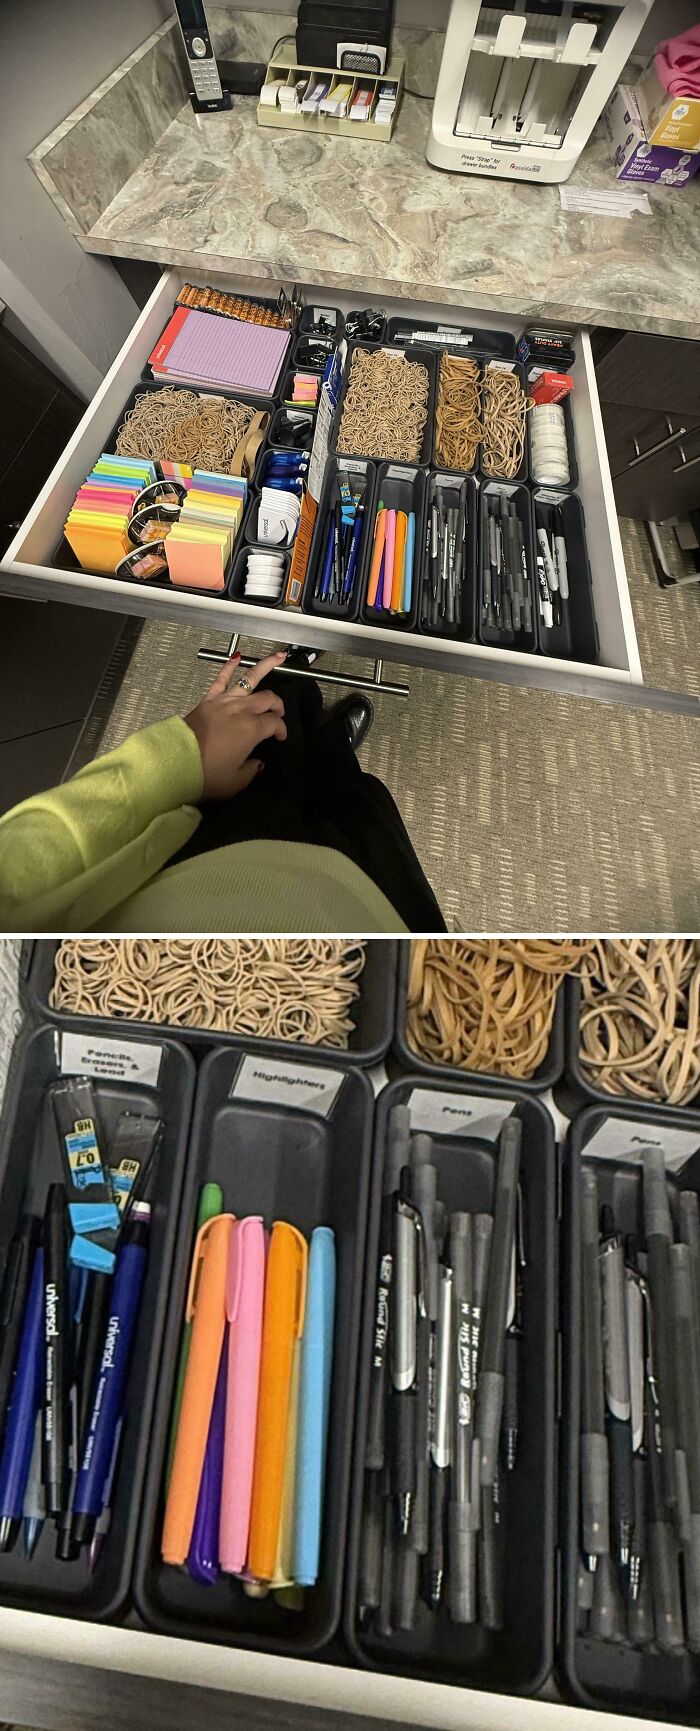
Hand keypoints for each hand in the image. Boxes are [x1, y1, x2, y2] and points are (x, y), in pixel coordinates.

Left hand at [184, 650, 286, 799]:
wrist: (176, 763)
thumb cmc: (207, 774)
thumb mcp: (235, 781)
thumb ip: (251, 770)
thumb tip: (258, 763)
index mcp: (252, 729)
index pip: (274, 723)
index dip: (281, 730)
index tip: (280, 738)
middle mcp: (241, 710)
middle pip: (267, 699)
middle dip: (277, 705)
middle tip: (278, 713)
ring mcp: (224, 701)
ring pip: (249, 679)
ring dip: (266, 666)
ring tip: (279, 656)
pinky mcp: (208, 699)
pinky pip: (221, 678)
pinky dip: (229, 665)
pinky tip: (237, 655)